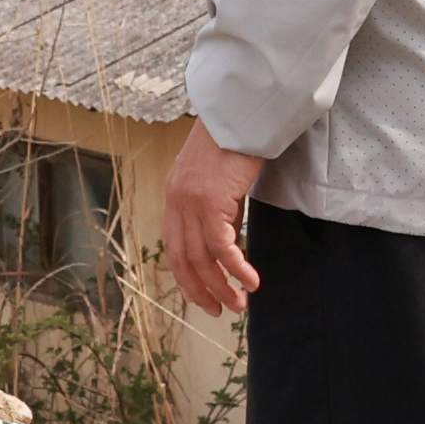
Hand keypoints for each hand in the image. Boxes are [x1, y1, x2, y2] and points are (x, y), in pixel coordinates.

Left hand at [162, 132, 265, 317]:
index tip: (203, 296)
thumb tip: (228, 238)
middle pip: (184, 259)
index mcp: (174, 196)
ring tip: (240, 305)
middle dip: (202, 290)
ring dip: (221, 287)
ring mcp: (191, 203)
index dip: (187, 277)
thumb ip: (217, 207)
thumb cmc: (235, 140)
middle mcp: (177, 201)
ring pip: (202, 259)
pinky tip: (250, 283)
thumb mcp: (217, 178)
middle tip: (221, 310)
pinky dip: (236, 270)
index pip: (174, 247)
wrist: (239, 112)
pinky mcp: (212, 202)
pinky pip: (222, 248)